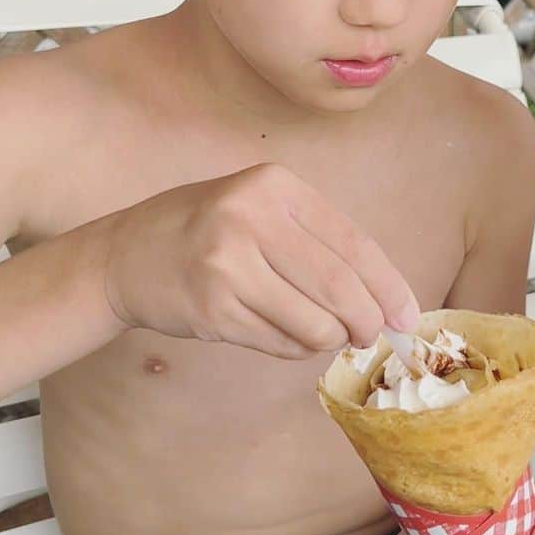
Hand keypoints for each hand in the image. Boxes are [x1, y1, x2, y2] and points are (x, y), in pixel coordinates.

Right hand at [101, 163, 418, 357]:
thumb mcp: (261, 208)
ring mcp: (227, 265)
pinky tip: (287, 335)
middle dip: (366, 320)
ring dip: (330, 338)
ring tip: (323, 333)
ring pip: (313, 322)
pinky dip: (297, 348)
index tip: (408, 316)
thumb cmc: (208, 231)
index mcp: (274, 186)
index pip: (353, 243)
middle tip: (371, 335)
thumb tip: (384, 298)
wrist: (125, 255)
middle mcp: (249, 218)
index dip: (389, 285)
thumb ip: (318, 242)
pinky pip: (280, 342)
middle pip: (339, 286)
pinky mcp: (212, 309)